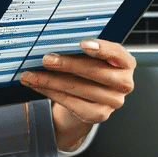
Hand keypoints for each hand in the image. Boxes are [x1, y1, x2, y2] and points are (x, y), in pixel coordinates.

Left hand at [19, 39, 136, 152]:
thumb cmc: (90, 69)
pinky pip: (71, 102)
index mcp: (126, 63)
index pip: (117, 53)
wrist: (90, 97)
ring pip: (77, 88)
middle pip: (94, 72)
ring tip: (31, 74)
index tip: (82, 44)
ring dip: (50, 80)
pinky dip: (50, 92)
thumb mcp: (92, 57)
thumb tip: (56, 42)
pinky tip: (38, 85)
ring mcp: (113, 101)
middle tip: (46, 59)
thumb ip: (82, 50)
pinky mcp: (99, 114)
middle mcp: (124, 83)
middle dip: (67, 64)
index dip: (101, 48)